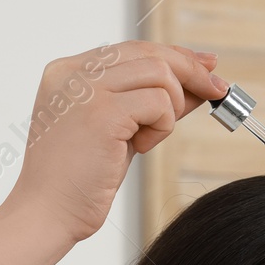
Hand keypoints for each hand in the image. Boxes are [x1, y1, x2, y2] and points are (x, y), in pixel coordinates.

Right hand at [3, 41, 228, 244]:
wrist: (47, 215)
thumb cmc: (77, 182)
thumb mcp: (118, 131)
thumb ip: (149, 103)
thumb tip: (198, 82)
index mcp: (67, 72)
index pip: (131, 49)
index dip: (174, 55)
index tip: (205, 66)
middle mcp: (72, 73)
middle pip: (148, 52)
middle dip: (190, 70)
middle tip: (217, 90)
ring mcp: (85, 90)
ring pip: (159, 73)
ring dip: (169, 108)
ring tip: (146, 140)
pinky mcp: (102, 112)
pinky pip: (159, 103)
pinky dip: (163, 126)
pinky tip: (140, 148)